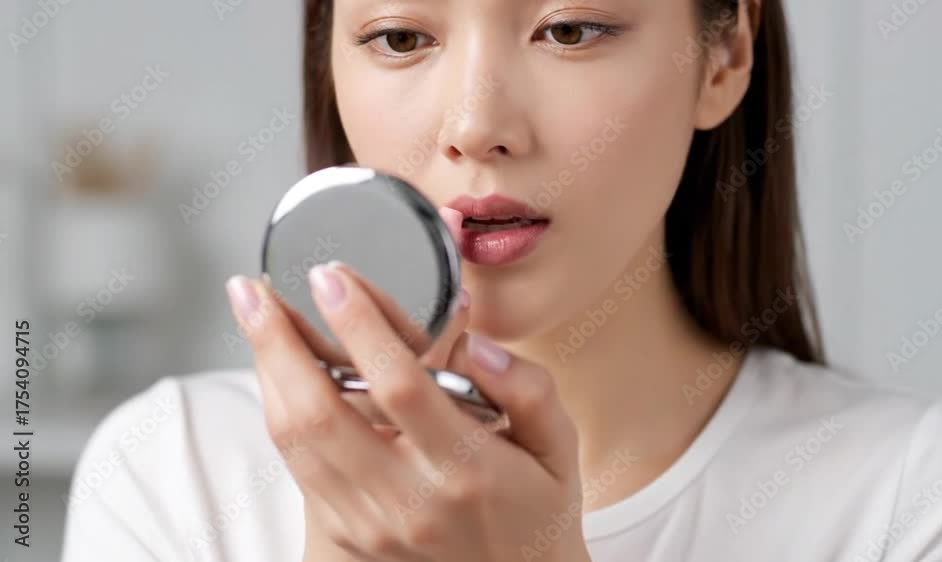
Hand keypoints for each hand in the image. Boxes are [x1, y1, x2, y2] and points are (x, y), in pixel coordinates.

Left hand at [224, 208, 590, 561]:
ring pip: (294, 441)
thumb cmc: (537, 513)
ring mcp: (369, 523)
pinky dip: (278, 410)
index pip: (400, 386)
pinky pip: (296, 465)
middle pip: (319, 414)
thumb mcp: (559, 447)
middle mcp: (409, 501)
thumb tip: (475, 344)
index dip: (359, 325)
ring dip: (266, 372)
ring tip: (256, 319)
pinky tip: (276, 371)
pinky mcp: (347, 535)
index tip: (332, 277)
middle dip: (276, 342)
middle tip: (252, 290)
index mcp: (468, 469)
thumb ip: (528, 388)